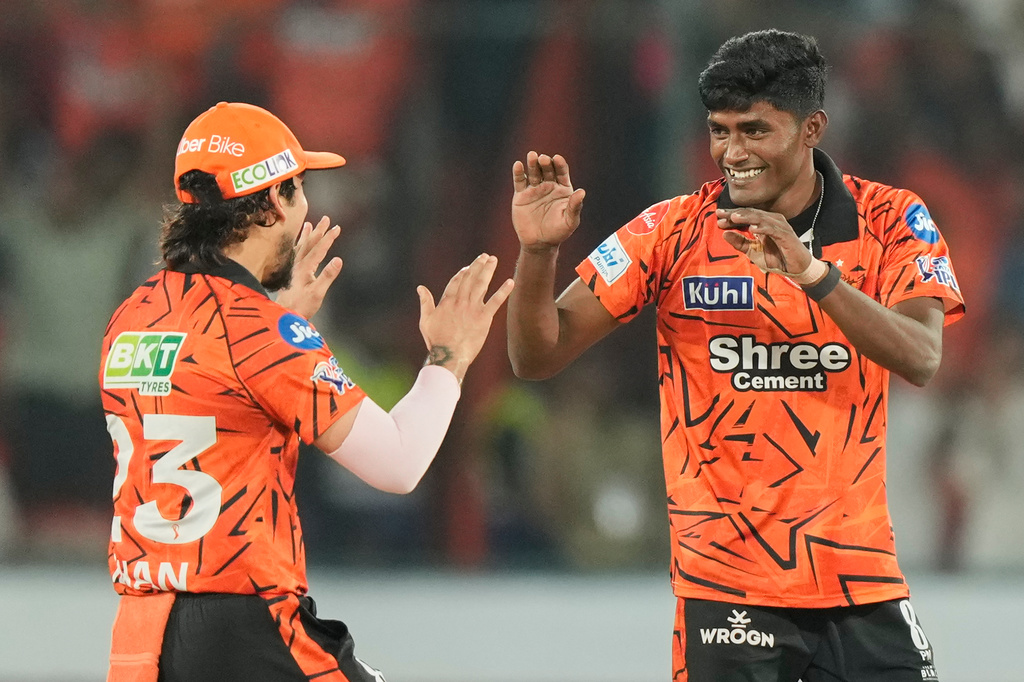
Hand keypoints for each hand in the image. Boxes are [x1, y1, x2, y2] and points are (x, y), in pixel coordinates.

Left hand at [275, 216, 342, 318]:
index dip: (329, 237)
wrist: (283, 314)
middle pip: (310, 243)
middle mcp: (297, 265)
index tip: (337, 227)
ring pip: (300, 247)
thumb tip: (338, 259)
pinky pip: (294, 254)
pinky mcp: (289, 273)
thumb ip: (327, 275)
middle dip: (319, 231)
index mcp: (305, 267)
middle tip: (326, 219)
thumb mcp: (318, 292)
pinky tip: (297, 244)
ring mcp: (292, 268)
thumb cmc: (302, 306)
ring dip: (306, 235)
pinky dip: (297, 245)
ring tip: (309, 224)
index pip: (319, 249)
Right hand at [416, 253, 514, 382]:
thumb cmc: (436, 341)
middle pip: (470, 279)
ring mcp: (473, 308)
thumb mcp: (426, 320)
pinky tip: (510, 282)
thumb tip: (420, 287)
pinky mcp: (484, 318)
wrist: (449, 355)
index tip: (468, 266)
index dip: (463, 273)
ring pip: (481, 284)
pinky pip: (496, 302)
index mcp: (447, 301)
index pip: (456, 282)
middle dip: (477, 266)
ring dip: (488, 271)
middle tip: (485, 256)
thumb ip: (425, 302)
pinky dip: (503, 291)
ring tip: (493, 260)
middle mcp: (461, 301)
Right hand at [511, 152, 585, 251]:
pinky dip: (518, 173)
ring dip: (532, 164)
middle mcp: (548, 185)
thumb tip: (582, 192)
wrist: (539, 243)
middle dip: (545, 163)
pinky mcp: (521, 195)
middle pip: (547, 170)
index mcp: (562, 189)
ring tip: (532, 156)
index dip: (560, 165)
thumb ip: (575, 206)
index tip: (557, 159)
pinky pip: (519, 181)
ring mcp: (534, 189)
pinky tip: (518, 165)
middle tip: (543, 159)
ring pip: (533, 173)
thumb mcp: (570, 221)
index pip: (562, 173)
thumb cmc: (558, 232)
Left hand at [716, 207, 812, 275]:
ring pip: (761, 219)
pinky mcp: (786, 235)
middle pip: (751, 214)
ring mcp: (780, 227)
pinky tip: (752, 229)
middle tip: (721, 214)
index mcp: (763, 223)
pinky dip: (763, 228)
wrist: (796, 269)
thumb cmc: (777, 259)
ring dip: (747, 218)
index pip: (745, 216)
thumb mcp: (753, 252)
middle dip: (735, 214)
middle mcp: (771, 221)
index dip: (731, 216)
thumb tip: (724, 233)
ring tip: (734, 218)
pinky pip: (773, 229)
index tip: (718, 216)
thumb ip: (740, 242)